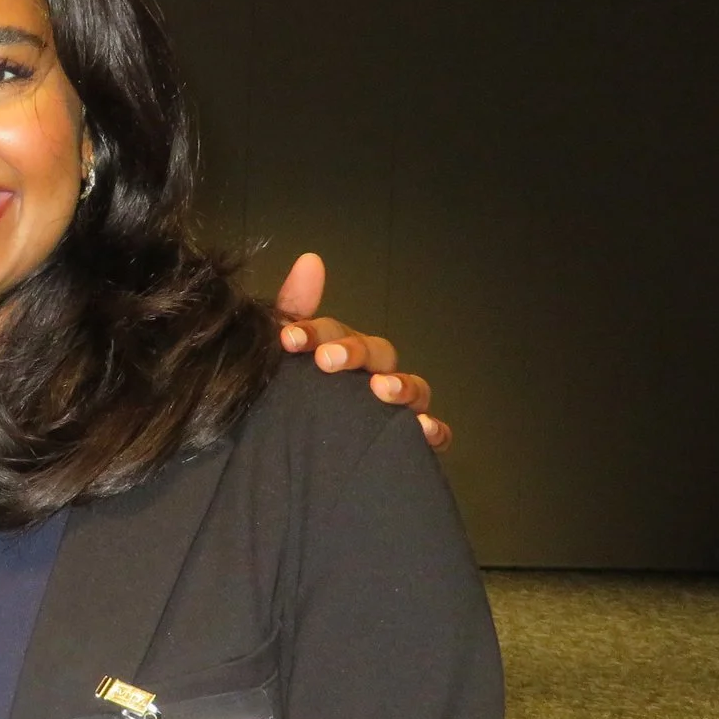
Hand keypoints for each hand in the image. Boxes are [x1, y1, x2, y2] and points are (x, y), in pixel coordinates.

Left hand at [273, 253, 451, 451]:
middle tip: (327, 361)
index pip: (334, 332)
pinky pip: (434, 432)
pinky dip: (434, 429)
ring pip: (412, 388)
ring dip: (401, 385)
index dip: (314, 331)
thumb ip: (292, 311)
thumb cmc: (291, 395)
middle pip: (376, 353)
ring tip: (380, 389)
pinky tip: (422, 429)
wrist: (288, 460)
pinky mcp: (410, 440)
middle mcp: (372, 374)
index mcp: (341, 352)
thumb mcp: (284, 353)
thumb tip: (310, 259)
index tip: (287, 340)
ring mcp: (396, 405)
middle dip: (354, 352)